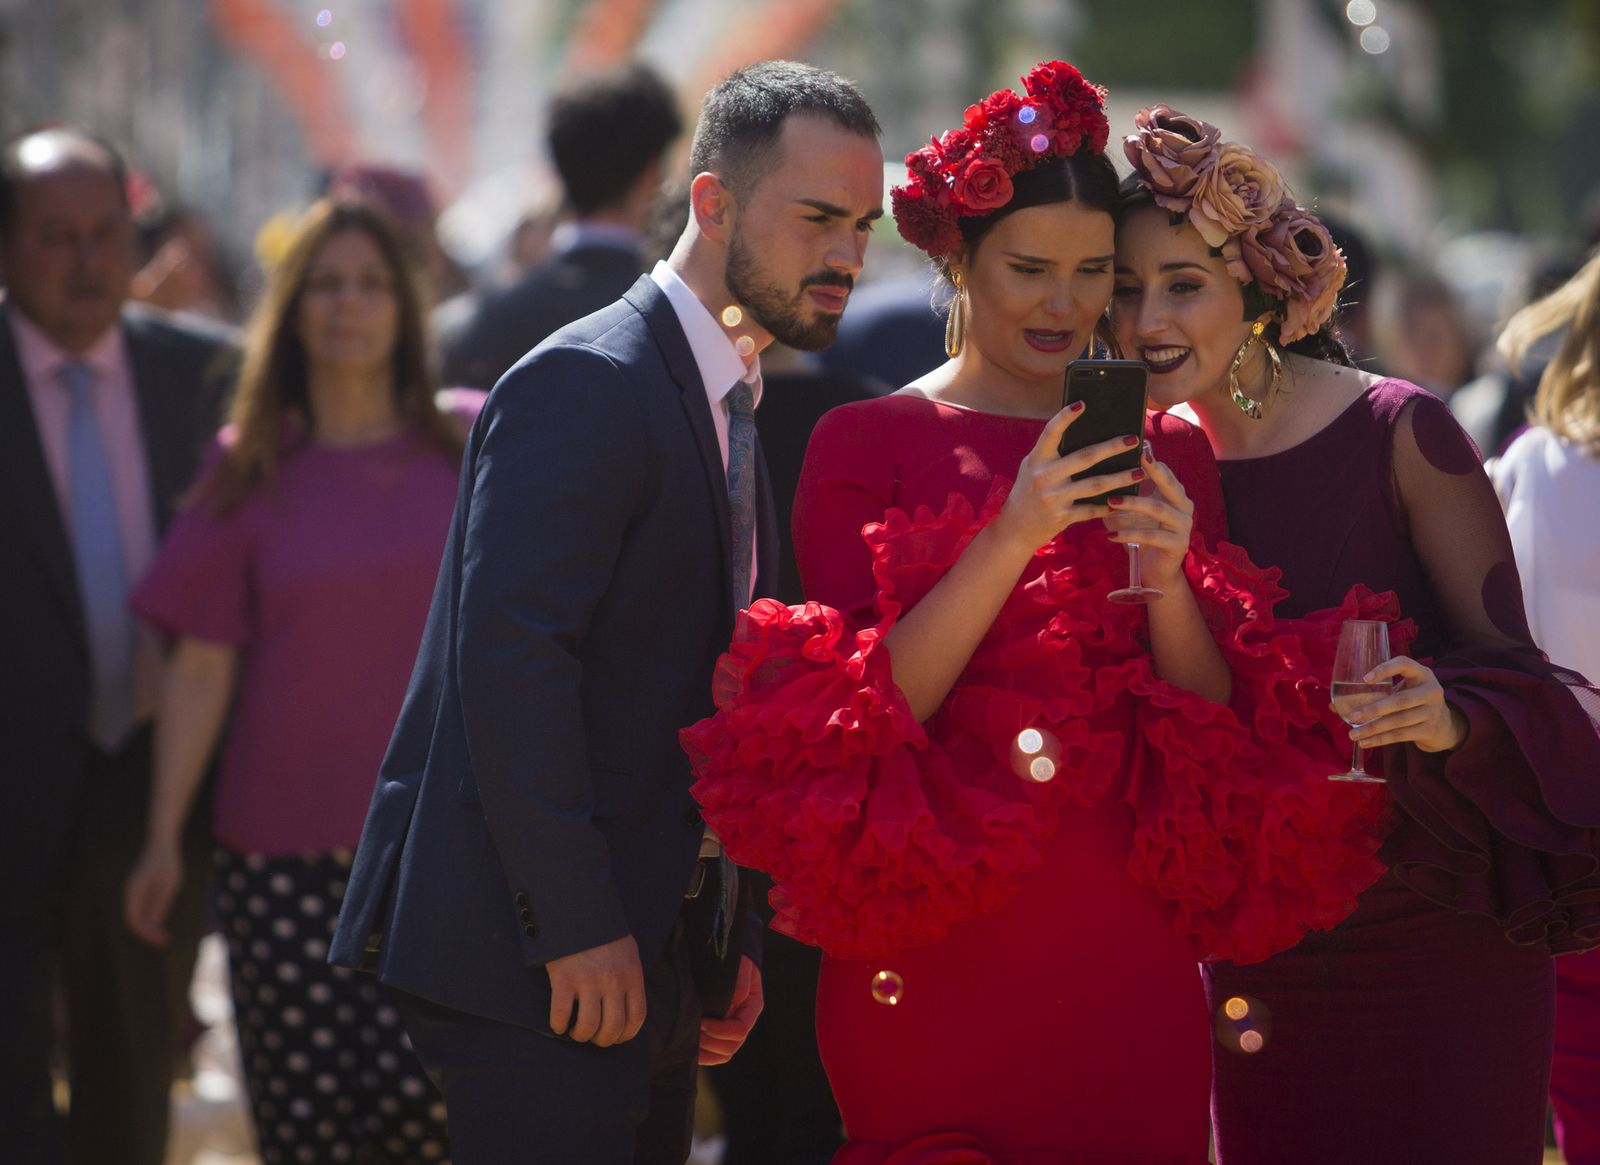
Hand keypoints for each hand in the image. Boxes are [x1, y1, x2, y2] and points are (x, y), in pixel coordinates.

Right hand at [124, 841, 182, 946]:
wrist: (163, 841)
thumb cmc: (167, 861)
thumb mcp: (169, 884)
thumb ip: (161, 902)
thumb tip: (155, 923)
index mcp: (133, 892)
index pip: (134, 920)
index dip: (146, 933)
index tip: (162, 940)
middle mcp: (131, 893)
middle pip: (135, 920)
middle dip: (148, 932)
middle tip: (166, 940)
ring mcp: (136, 891)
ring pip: (139, 915)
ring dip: (150, 926)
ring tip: (165, 935)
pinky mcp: (142, 889)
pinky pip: (144, 908)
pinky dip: (151, 918)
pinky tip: (162, 922)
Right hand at [546, 934, 646, 1046]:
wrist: (578, 908)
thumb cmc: (603, 932)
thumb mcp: (627, 951)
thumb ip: (629, 977)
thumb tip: (626, 1005)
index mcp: (631, 975)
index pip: (636, 1017)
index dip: (626, 1035)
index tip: (616, 1037)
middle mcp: (613, 981)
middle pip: (613, 1027)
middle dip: (602, 1039)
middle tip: (593, 1037)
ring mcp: (588, 981)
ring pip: (589, 1026)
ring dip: (581, 1035)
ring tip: (576, 1031)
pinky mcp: (564, 978)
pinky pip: (561, 1014)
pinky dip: (558, 1026)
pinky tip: (558, 1024)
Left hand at [698, 956, 762, 1065]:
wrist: (722, 950)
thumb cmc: (731, 958)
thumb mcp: (737, 967)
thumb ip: (736, 986)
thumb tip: (727, 1010)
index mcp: (750, 1007)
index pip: (739, 1030)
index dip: (719, 1030)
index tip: (702, 1021)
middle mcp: (742, 1021)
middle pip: (731, 1047)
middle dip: (709, 1043)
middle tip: (691, 1031)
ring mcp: (730, 1028)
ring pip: (722, 1055)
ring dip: (704, 1052)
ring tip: (688, 1038)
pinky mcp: (717, 1031)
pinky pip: (712, 1053)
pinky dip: (701, 1054)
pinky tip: (687, 1046)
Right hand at [989, 403, 1142, 555]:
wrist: (1015, 528)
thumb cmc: (1028, 492)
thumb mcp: (1033, 468)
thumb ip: (1052, 453)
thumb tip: (1086, 435)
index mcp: (1037, 459)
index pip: (1051, 433)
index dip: (1065, 417)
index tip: (1082, 404)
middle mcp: (1044, 476)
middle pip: (1085, 457)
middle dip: (1112, 447)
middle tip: (1134, 439)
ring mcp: (1053, 498)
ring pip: (1095, 485)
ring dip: (1120, 478)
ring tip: (1139, 472)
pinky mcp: (1062, 517)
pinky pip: (1091, 510)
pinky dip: (1109, 506)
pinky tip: (1125, 500)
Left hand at [1103, 451, 1194, 591]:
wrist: (1156, 571)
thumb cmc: (1142, 535)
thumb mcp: (1135, 511)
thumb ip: (1128, 492)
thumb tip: (1102, 469)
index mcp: (1176, 495)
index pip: (1165, 473)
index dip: (1152, 461)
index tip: (1136, 447)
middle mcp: (1185, 508)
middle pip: (1170, 485)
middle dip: (1152, 472)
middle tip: (1134, 462)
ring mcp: (1184, 527)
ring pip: (1158, 510)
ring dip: (1132, 504)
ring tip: (1110, 501)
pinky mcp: (1178, 546)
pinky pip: (1151, 536)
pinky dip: (1129, 534)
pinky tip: (1110, 535)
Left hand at [1348, 655, 1468, 752]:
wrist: (1443, 725)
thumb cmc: (1412, 702)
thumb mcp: (1401, 690)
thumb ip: (1374, 693)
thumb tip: (1333, 705)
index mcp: (1422, 674)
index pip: (1405, 664)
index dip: (1385, 669)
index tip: (1364, 679)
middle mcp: (1431, 690)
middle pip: (1400, 700)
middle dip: (1374, 709)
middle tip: (1353, 716)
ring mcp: (1433, 711)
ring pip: (1398, 721)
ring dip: (1373, 729)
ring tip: (1352, 735)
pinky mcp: (1430, 730)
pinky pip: (1401, 735)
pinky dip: (1381, 740)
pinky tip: (1365, 743)